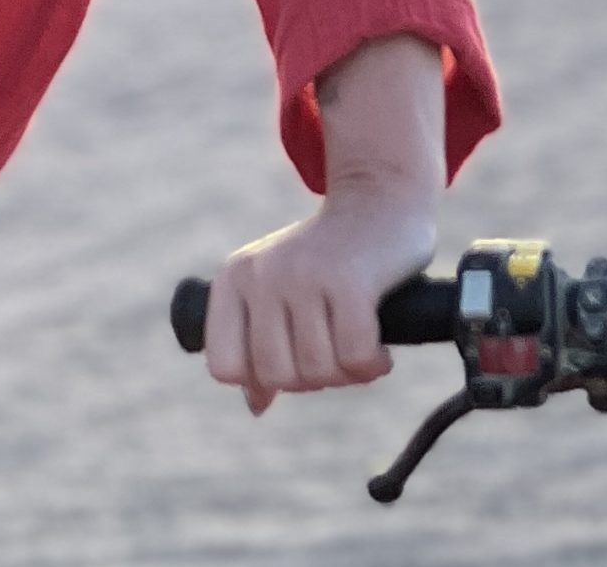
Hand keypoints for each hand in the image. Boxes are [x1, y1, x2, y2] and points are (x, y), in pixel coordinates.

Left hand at [202, 185, 437, 414]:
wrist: (380, 200)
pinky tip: (381, 350)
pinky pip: (356, 357)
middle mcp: (262, 274)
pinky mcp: (349, 280)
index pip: (225, 367)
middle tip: (337, 354)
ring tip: (361, 347)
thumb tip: (256, 405)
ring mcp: (304, 275)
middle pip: (277, 376)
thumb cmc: (330, 257)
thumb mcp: (281, 291)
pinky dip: (373, 365)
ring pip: (317, 371)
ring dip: (348, 374)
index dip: (263, 379)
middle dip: (314, 379)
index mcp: (234, 279)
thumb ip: (261, 345)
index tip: (295, 359)